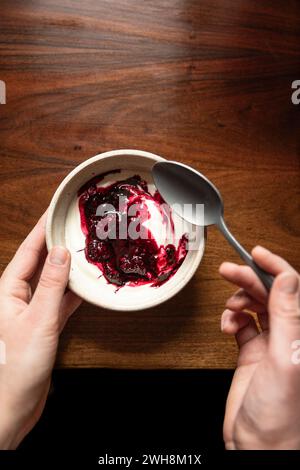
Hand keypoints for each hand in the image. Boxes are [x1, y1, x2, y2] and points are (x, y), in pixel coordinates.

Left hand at [0, 212, 81, 448]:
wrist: (14, 404)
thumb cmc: (17, 367)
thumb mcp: (38, 320)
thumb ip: (51, 286)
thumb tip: (61, 252)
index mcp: (9, 290)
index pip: (29, 250)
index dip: (43, 227)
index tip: (57, 209)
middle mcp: (19, 296)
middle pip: (41, 261)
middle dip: (57, 242)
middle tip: (76, 225)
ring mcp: (32, 310)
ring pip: (52, 280)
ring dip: (67, 266)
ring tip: (84, 250)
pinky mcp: (43, 324)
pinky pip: (60, 300)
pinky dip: (73, 291)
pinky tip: (85, 285)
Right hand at [219, 246, 299, 448]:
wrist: (257, 447)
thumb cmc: (280, 415)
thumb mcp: (285, 359)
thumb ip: (287, 317)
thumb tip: (287, 279)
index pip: (292, 290)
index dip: (276, 268)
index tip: (257, 253)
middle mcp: (290, 336)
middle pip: (270, 295)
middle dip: (249, 280)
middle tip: (229, 270)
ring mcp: (271, 344)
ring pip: (255, 307)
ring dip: (239, 301)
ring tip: (230, 307)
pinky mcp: (252, 353)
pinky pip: (242, 324)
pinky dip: (232, 319)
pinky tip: (228, 325)